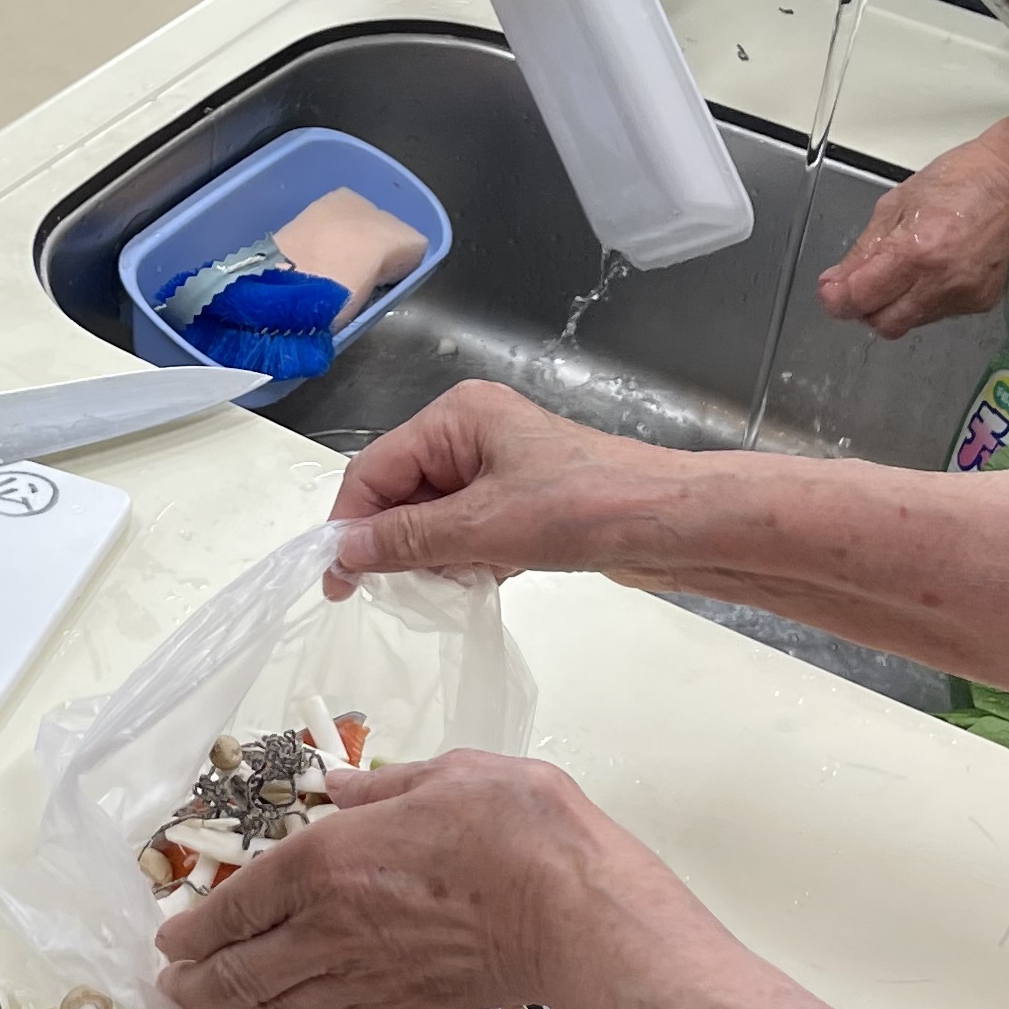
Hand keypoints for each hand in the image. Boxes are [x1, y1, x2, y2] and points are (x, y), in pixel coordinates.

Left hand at [153, 751, 661, 1008]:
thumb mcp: (441, 773)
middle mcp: (327, 929)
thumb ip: (379, 788)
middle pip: (239, 971)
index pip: (235, 905)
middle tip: (170, 986)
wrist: (572, 911)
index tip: (171, 938)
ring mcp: (363, 976)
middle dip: (194, 982)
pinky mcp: (400, 1006)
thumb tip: (341, 788)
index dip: (195, 927)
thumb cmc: (513, 827)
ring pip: (274, 1007)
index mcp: (324, 864)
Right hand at [326, 379, 696, 593]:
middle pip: (400, 492)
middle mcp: (472, 433)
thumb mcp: (484, 526)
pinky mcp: (522, 501)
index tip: (337, 582)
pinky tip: (488, 577)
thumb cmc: (584, 507)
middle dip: (397, 542)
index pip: (374, 469)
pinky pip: (468, 531)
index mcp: (457, 417)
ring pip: (433, 517)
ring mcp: (499, 467)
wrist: (671, 523)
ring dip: (434, 555)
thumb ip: (407, 539)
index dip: (349, 525)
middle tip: (398, 590)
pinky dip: (467, 558)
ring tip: (459, 580)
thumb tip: (345, 551)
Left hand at [815, 113, 1008, 339]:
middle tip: (861, 285)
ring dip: (893, 305)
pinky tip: (930, 273)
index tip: (831, 291)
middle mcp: (940, 281)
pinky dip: (922, 301)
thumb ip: (864, 250)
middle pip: (883, 323)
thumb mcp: (897, 204)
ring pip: (909, 323)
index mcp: (915, 250)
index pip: (862, 297)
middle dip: (864, 308)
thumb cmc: (959, 181)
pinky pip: (935, 315)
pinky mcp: (980, 303)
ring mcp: (963, 295)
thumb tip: (836, 283)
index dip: (838, 299)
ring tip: (902, 270)